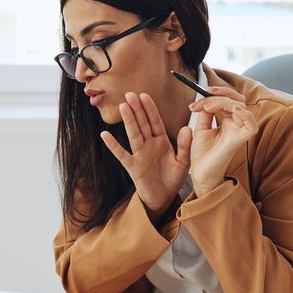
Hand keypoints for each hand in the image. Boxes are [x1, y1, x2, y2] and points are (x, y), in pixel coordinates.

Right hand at [100, 92, 192, 218]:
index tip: (144, 95)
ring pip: (133, 135)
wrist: (164, 198)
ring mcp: (139, 155)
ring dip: (129, 121)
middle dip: (137, 109)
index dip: (150, 109)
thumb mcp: (183, 162)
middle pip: (142, 124)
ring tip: (123, 107)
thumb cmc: (173, 178)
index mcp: (162, 141)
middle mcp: (149, 145)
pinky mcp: (133, 167)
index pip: (155, 121)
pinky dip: (113, 146)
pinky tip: (105, 135)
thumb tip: (187, 128)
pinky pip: (122, 155)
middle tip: (130, 94)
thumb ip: (185, 146)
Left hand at [188, 85, 258, 196]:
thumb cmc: (203, 154)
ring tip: (207, 107)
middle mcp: (236, 124)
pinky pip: (251, 125)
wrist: (200, 173)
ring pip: (240, 106)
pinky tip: (233, 110)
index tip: (198, 100)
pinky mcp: (240, 140)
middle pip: (236, 99)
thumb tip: (206, 98)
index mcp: (228, 120)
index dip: (215, 94)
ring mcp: (239, 131)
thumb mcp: (201, 128)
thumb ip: (206, 112)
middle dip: (220, 93)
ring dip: (223, 101)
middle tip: (202, 101)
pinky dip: (244, 114)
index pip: (228, 99)